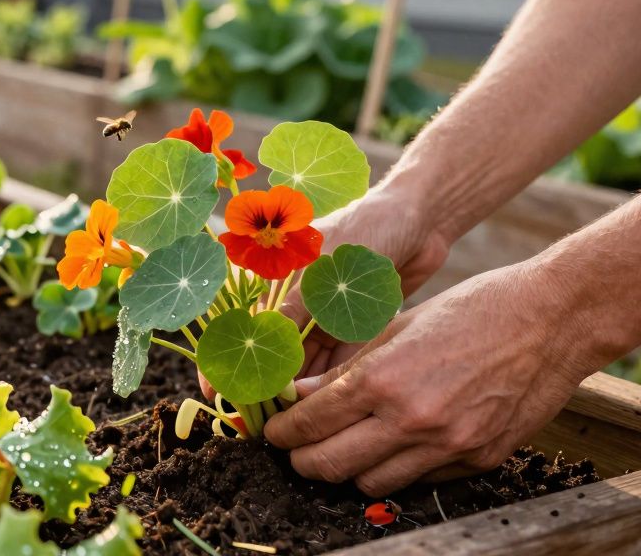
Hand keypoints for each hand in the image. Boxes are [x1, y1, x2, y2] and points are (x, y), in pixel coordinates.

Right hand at [198, 185, 451, 397]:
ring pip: (301, 365)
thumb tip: (267, 365)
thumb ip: (291, 318)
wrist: (420, 219)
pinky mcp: (350, 328)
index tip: (219, 397)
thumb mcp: (321, 272)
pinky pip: (333, 363)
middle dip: (265, 388)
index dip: (226, 361)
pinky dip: (326, 385)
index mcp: (273, 280)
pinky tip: (323, 407)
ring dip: (296, 392)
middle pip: (269, 353)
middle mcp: (293, 302)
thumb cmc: (365, 231)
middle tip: (263, 422)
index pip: (238, 328)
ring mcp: (321, 316)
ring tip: (294, 422)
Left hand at [262, 263, 600, 496]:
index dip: (283, 432)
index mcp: (384, 379)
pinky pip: (422, 480)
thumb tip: (303, 394)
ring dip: (350, 470)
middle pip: (332, 466)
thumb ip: (348, 368)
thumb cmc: (474, 309)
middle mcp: (412, 420)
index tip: (275, 431)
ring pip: (372, 484)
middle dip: (303, 461)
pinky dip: (399, 469)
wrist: (552, 320)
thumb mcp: (398, 328)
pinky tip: (396, 445)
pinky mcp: (479, 459)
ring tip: (344, 448)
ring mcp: (448, 446)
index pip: (312, 423)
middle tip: (296, 450)